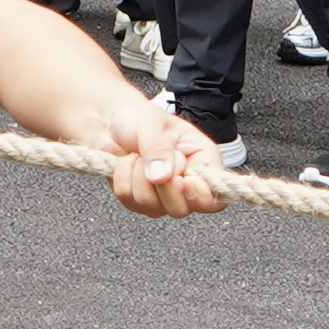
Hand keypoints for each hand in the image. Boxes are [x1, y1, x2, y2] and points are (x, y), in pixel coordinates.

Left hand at [99, 97, 228, 219]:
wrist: (114, 123)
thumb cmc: (142, 120)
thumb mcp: (153, 123)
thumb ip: (160, 148)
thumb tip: (162, 177)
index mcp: (202, 163)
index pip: (214, 198)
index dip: (201, 196)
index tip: (184, 180)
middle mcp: (187, 185)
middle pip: (181, 209)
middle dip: (162, 185)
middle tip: (153, 159)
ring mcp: (163, 197)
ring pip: (152, 207)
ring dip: (138, 177)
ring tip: (138, 154)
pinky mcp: (140, 202)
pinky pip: (130, 201)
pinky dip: (123, 179)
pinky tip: (128, 163)